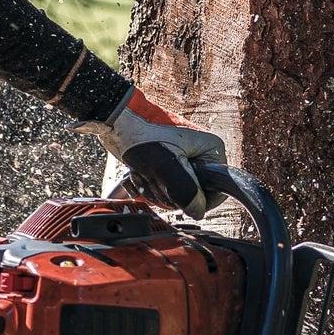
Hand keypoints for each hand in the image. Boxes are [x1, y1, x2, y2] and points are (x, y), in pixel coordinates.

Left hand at [83, 88, 228, 212]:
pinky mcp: (167, 164)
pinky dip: (148, 186)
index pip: (217, 192)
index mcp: (212, 151)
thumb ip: (186, 192)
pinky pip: (163, 188)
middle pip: (193, 195)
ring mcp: (184, 160)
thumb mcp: (166, 167)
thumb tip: (198, 211)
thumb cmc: (141, 136)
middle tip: (154, 176)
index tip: (176, 195)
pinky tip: (138, 174)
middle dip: (169, 193)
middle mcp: (202, 155)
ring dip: (155, 189)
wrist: (116, 123)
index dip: (196, 200)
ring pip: (176, 194)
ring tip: (144, 171)